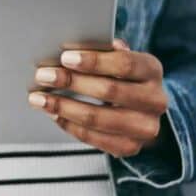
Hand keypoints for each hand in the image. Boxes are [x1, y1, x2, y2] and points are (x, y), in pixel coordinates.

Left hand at [27, 39, 168, 157]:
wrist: (142, 110)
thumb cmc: (122, 77)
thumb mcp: (118, 58)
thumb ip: (102, 52)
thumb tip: (74, 48)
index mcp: (152, 70)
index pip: (124, 63)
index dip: (93, 61)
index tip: (65, 57)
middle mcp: (155, 100)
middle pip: (108, 90)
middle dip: (71, 82)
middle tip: (44, 76)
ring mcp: (145, 127)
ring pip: (97, 118)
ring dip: (63, 107)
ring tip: (39, 98)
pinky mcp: (130, 147)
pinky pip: (93, 138)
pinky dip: (69, 125)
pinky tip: (54, 114)